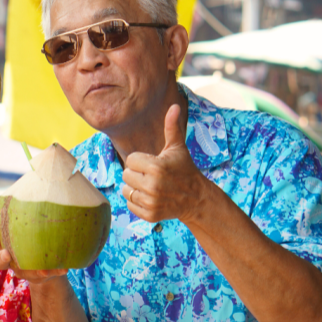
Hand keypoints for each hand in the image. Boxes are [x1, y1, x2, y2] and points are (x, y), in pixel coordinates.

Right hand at [0, 219, 67, 283]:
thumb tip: (35, 191)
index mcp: (3, 244)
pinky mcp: (38, 276)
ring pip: (22, 273)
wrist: (44, 263)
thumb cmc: (31, 236)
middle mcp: (10, 259)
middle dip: (1, 258)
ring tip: (42, 270)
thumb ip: (26, 213)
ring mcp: (23, 270)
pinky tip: (64, 268)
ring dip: (31, 272)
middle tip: (6, 254)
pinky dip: (55, 271)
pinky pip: (47, 275)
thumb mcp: (26, 224)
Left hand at [122, 104, 209, 223]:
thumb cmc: (184, 169)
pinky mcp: (149, 215)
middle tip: (152, 175)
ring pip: (126, 190)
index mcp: (156, 167)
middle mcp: (153, 185)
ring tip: (151, 186)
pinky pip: (130, 204)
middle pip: (125, 175)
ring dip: (135, 187)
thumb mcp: (177, 148)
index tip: (153, 163)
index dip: (140, 161)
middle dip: (136, 174)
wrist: (196, 198)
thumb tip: (174, 106)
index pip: (130, 160)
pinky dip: (137, 201)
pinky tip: (151, 197)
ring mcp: (151, 202)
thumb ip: (171, 127)